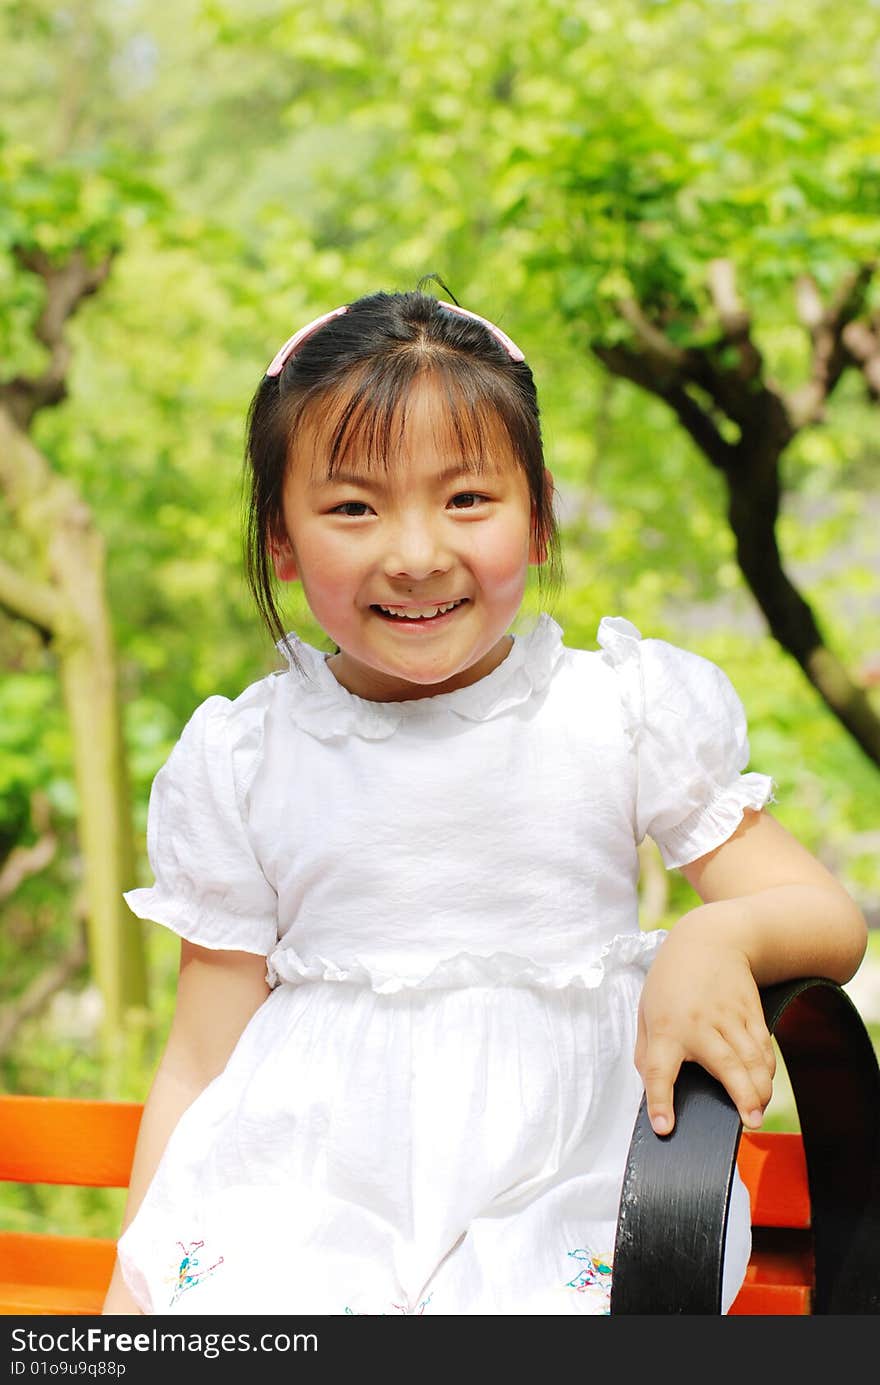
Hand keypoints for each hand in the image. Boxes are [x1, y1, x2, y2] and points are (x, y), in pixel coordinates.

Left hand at [635, 922, 775, 1135]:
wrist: (710, 939)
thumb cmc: (671, 981)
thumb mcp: (646, 1012)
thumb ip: (647, 1053)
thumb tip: (651, 1090)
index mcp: (666, 1028)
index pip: (660, 1070)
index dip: (660, 1101)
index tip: (665, 1128)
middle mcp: (699, 1025)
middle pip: (725, 1065)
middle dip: (740, 1097)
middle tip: (749, 1123)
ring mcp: (730, 1018)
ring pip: (752, 1060)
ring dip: (759, 1089)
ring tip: (757, 1112)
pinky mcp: (752, 1013)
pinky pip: (764, 1048)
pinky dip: (766, 1069)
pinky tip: (763, 1084)